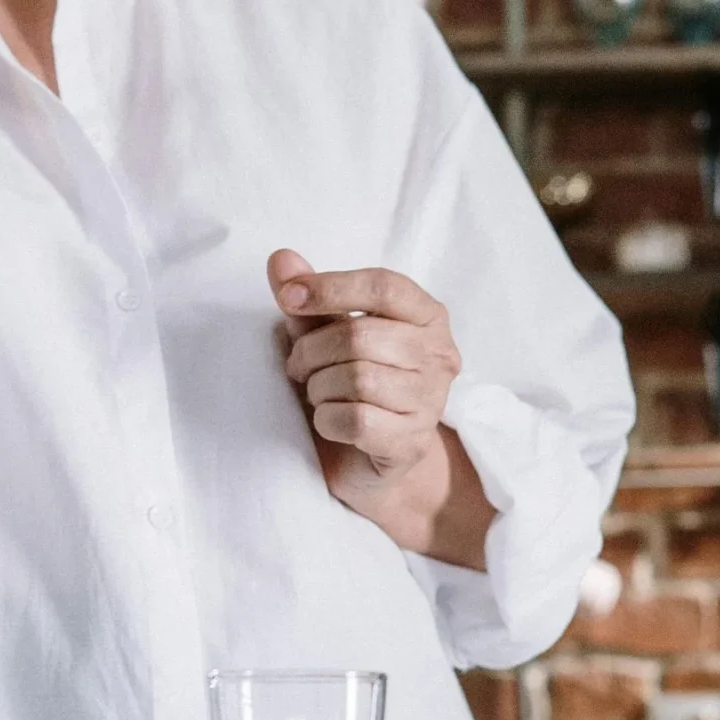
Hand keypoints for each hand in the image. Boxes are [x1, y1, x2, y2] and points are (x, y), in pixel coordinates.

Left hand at [268, 250, 493, 566]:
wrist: (365, 461)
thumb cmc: (348, 388)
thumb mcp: (325, 337)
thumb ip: (307, 300)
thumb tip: (280, 259)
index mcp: (426, 316)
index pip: (383, 286)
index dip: (331, 287)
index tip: (288, 297)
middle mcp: (439, 355)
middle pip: (361, 335)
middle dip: (312, 351)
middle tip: (298, 368)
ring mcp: (431, 401)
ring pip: (359, 379)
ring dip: (319, 388)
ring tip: (317, 394)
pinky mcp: (412, 442)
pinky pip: (358, 421)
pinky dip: (328, 420)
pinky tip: (329, 422)